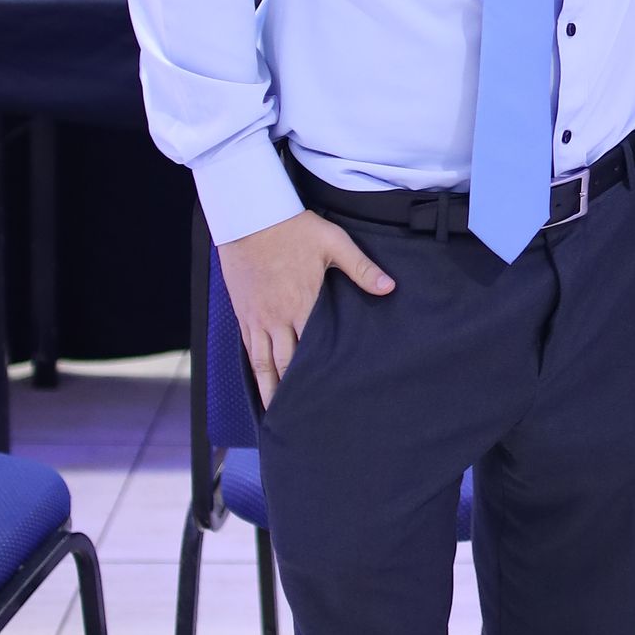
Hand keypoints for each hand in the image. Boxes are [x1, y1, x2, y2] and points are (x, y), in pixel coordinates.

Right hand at [218, 210, 393, 405]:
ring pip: (264, 364)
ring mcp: (258, 318)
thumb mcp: (334, 243)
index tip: (330, 398)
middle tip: (305, 419)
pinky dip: (255, 372)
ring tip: (279, 415)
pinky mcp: (244, 314)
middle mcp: (278, 318)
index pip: (315, 349)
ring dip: (271, 390)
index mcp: (303, 304)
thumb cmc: (294, 228)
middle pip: (287, 365)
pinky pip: (249, 350)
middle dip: (296, 393)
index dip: (322, 376)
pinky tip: (261, 384)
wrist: (249, 215)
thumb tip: (390, 288)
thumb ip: (362, 269)